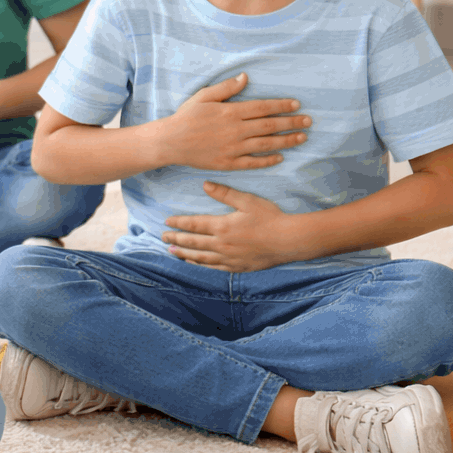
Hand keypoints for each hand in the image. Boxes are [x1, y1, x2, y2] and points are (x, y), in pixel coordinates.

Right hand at [157, 72, 310, 170]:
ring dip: (286, 141)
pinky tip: (280, 157)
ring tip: (302, 137)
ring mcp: (233, 148)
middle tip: (308, 121)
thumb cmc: (186, 117)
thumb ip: (226, 88)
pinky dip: (268, 160)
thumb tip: (245, 77)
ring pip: (266, 144)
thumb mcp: (204, 96)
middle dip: (291, 122)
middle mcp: (235, 130)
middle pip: (270, 126)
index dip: (282, 105)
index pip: (263, 107)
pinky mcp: (228, 163)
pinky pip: (253, 162)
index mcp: (230, 112)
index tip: (297, 105)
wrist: (170, 142)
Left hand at [162, 182, 314, 270]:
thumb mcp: (247, 201)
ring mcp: (229, 258)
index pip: (194, 224)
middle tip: (163, 237)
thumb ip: (224, 193)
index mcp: (222, 226)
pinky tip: (194, 263)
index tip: (167, 222)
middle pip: (193, 242)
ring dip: (184, 254)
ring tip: (172, 252)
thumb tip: (205, 184)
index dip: (179, 223)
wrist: (289, 240)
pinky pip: (214, 267)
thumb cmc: (270, 218)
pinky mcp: (237, 267)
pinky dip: (201, 265)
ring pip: (200, 257)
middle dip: (176, 239)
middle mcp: (222, 244)